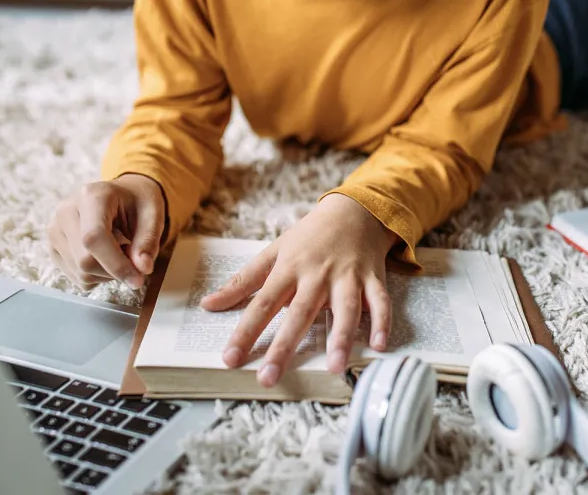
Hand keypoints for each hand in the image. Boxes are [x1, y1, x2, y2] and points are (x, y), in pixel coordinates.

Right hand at [48, 174, 165, 289]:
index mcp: (91, 196)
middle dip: (115, 270)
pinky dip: (97, 276)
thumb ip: (148, 240)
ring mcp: (55, 231)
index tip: (138, 280)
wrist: (119, 196)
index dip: (116, 264)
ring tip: (119, 250)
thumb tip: (142, 268)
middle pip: (85, 261)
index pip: (94, 237)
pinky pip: (76, 278)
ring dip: (107, 274)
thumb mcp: (153, 214)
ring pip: (81, 274)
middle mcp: (65, 212)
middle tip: (134, 257)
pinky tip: (105, 256)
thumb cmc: (136, 202)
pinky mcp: (53, 248)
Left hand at [201, 193, 397, 386]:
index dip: (245, 332)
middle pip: (299, 312)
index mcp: (289, 268)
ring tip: (335, 367)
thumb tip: (206, 304)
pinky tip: (379, 346)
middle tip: (269, 378)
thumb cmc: (308, 236)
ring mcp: (346, 276)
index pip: (262, 304)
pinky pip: (379, 302)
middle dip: (284, 347)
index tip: (230, 359)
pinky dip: (381, 322)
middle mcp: (316, 274)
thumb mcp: (273, 252)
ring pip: (345, 308)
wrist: (352, 210)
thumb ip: (242, 281)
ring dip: (341, 336)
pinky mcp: (372, 277)